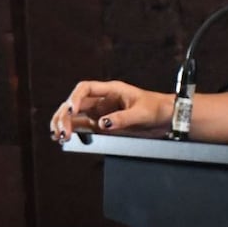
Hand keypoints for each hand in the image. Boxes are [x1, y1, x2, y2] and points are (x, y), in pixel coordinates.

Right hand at [49, 80, 172, 143]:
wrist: (167, 118)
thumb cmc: (157, 109)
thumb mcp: (142, 113)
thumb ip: (122, 118)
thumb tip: (102, 124)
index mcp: (112, 90)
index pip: (86, 88)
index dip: (74, 98)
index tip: (71, 110)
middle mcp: (103, 100)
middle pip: (75, 103)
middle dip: (64, 115)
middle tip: (62, 131)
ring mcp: (101, 112)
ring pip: (74, 115)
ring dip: (64, 124)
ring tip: (60, 137)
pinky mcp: (102, 125)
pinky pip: (82, 127)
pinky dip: (71, 131)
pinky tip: (62, 138)